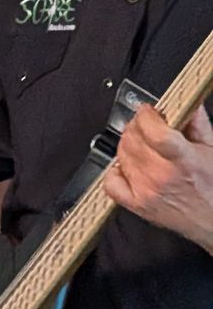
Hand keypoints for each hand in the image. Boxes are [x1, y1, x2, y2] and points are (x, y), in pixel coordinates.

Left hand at [105, 103, 212, 251]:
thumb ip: (198, 124)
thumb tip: (187, 103)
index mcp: (184, 161)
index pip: (153, 131)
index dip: (147, 116)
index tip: (150, 110)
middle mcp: (162, 176)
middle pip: (133, 140)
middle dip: (137, 125)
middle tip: (146, 123)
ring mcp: (146, 192)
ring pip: (121, 155)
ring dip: (128, 143)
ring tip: (142, 143)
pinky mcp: (137, 205)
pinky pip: (111, 182)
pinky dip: (115, 169)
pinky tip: (128, 165)